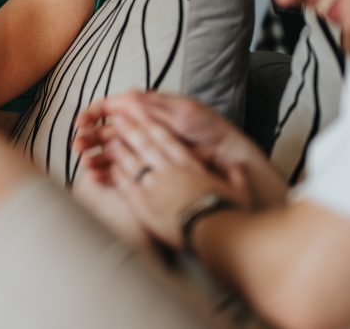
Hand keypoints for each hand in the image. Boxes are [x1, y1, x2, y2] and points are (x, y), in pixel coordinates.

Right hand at [75, 90, 286, 206]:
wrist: (225, 154)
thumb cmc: (207, 127)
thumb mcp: (182, 110)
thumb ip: (153, 104)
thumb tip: (127, 96)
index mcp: (145, 109)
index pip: (112, 107)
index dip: (94, 113)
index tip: (82, 121)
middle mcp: (140, 128)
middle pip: (105, 130)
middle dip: (89, 137)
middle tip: (78, 146)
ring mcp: (142, 149)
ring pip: (110, 152)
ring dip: (95, 156)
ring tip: (87, 163)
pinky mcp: (146, 168)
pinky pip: (121, 171)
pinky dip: (107, 173)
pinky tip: (98, 177)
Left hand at [105, 113, 250, 248]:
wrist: (215, 232)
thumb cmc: (227, 215)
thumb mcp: (239, 192)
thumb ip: (237, 177)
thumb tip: (240, 168)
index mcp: (190, 166)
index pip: (168, 140)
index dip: (153, 125)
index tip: (145, 116)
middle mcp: (170, 172)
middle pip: (146, 145)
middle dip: (131, 129)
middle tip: (118, 118)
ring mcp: (155, 187)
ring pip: (133, 162)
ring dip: (120, 149)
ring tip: (109, 139)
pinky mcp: (145, 206)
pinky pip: (126, 186)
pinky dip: (117, 175)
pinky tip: (110, 168)